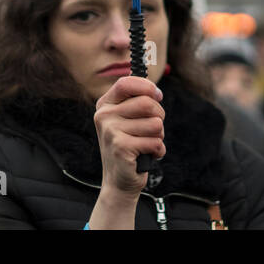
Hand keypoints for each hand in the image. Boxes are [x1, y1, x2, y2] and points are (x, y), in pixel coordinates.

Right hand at [94, 76, 165, 194]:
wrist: (119, 180)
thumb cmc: (130, 145)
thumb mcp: (129, 120)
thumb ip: (138, 101)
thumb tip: (155, 91)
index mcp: (105, 105)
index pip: (126, 83)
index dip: (147, 87)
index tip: (158, 96)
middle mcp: (104, 115)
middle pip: (147, 103)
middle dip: (159, 116)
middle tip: (153, 129)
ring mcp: (110, 131)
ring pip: (155, 123)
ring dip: (158, 136)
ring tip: (147, 144)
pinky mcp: (121, 147)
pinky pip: (155, 142)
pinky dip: (158, 151)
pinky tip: (147, 156)